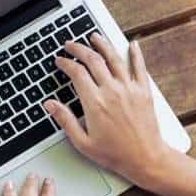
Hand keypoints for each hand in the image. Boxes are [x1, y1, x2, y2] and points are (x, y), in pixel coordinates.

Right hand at [46, 35, 173, 188]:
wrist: (146, 159)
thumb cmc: (116, 154)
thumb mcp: (83, 143)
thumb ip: (65, 120)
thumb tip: (50, 105)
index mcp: (95, 103)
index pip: (76, 73)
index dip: (65, 63)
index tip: (60, 61)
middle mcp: (112, 91)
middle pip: (93, 60)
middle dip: (79, 49)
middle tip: (70, 45)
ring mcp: (129, 89)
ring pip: (114, 58)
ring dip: (102, 44)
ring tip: (94, 36)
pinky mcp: (144, 92)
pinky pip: (139, 67)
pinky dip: (135, 54)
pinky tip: (133, 44)